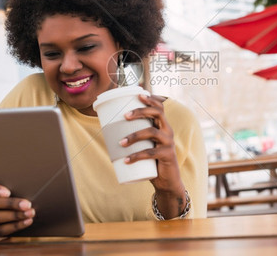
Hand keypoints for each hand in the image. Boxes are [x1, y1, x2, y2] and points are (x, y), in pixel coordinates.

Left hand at [122, 94, 186, 217]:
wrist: (166, 181)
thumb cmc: (152, 161)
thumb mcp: (145, 145)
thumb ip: (134, 137)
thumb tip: (108, 131)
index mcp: (162, 125)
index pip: (160, 107)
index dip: (151, 99)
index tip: (138, 94)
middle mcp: (168, 131)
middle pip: (157, 113)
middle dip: (140, 111)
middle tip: (124, 116)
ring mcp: (169, 142)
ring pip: (152, 132)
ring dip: (134, 136)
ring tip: (120, 143)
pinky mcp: (167, 155)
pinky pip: (151, 153)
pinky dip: (136, 156)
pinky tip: (126, 160)